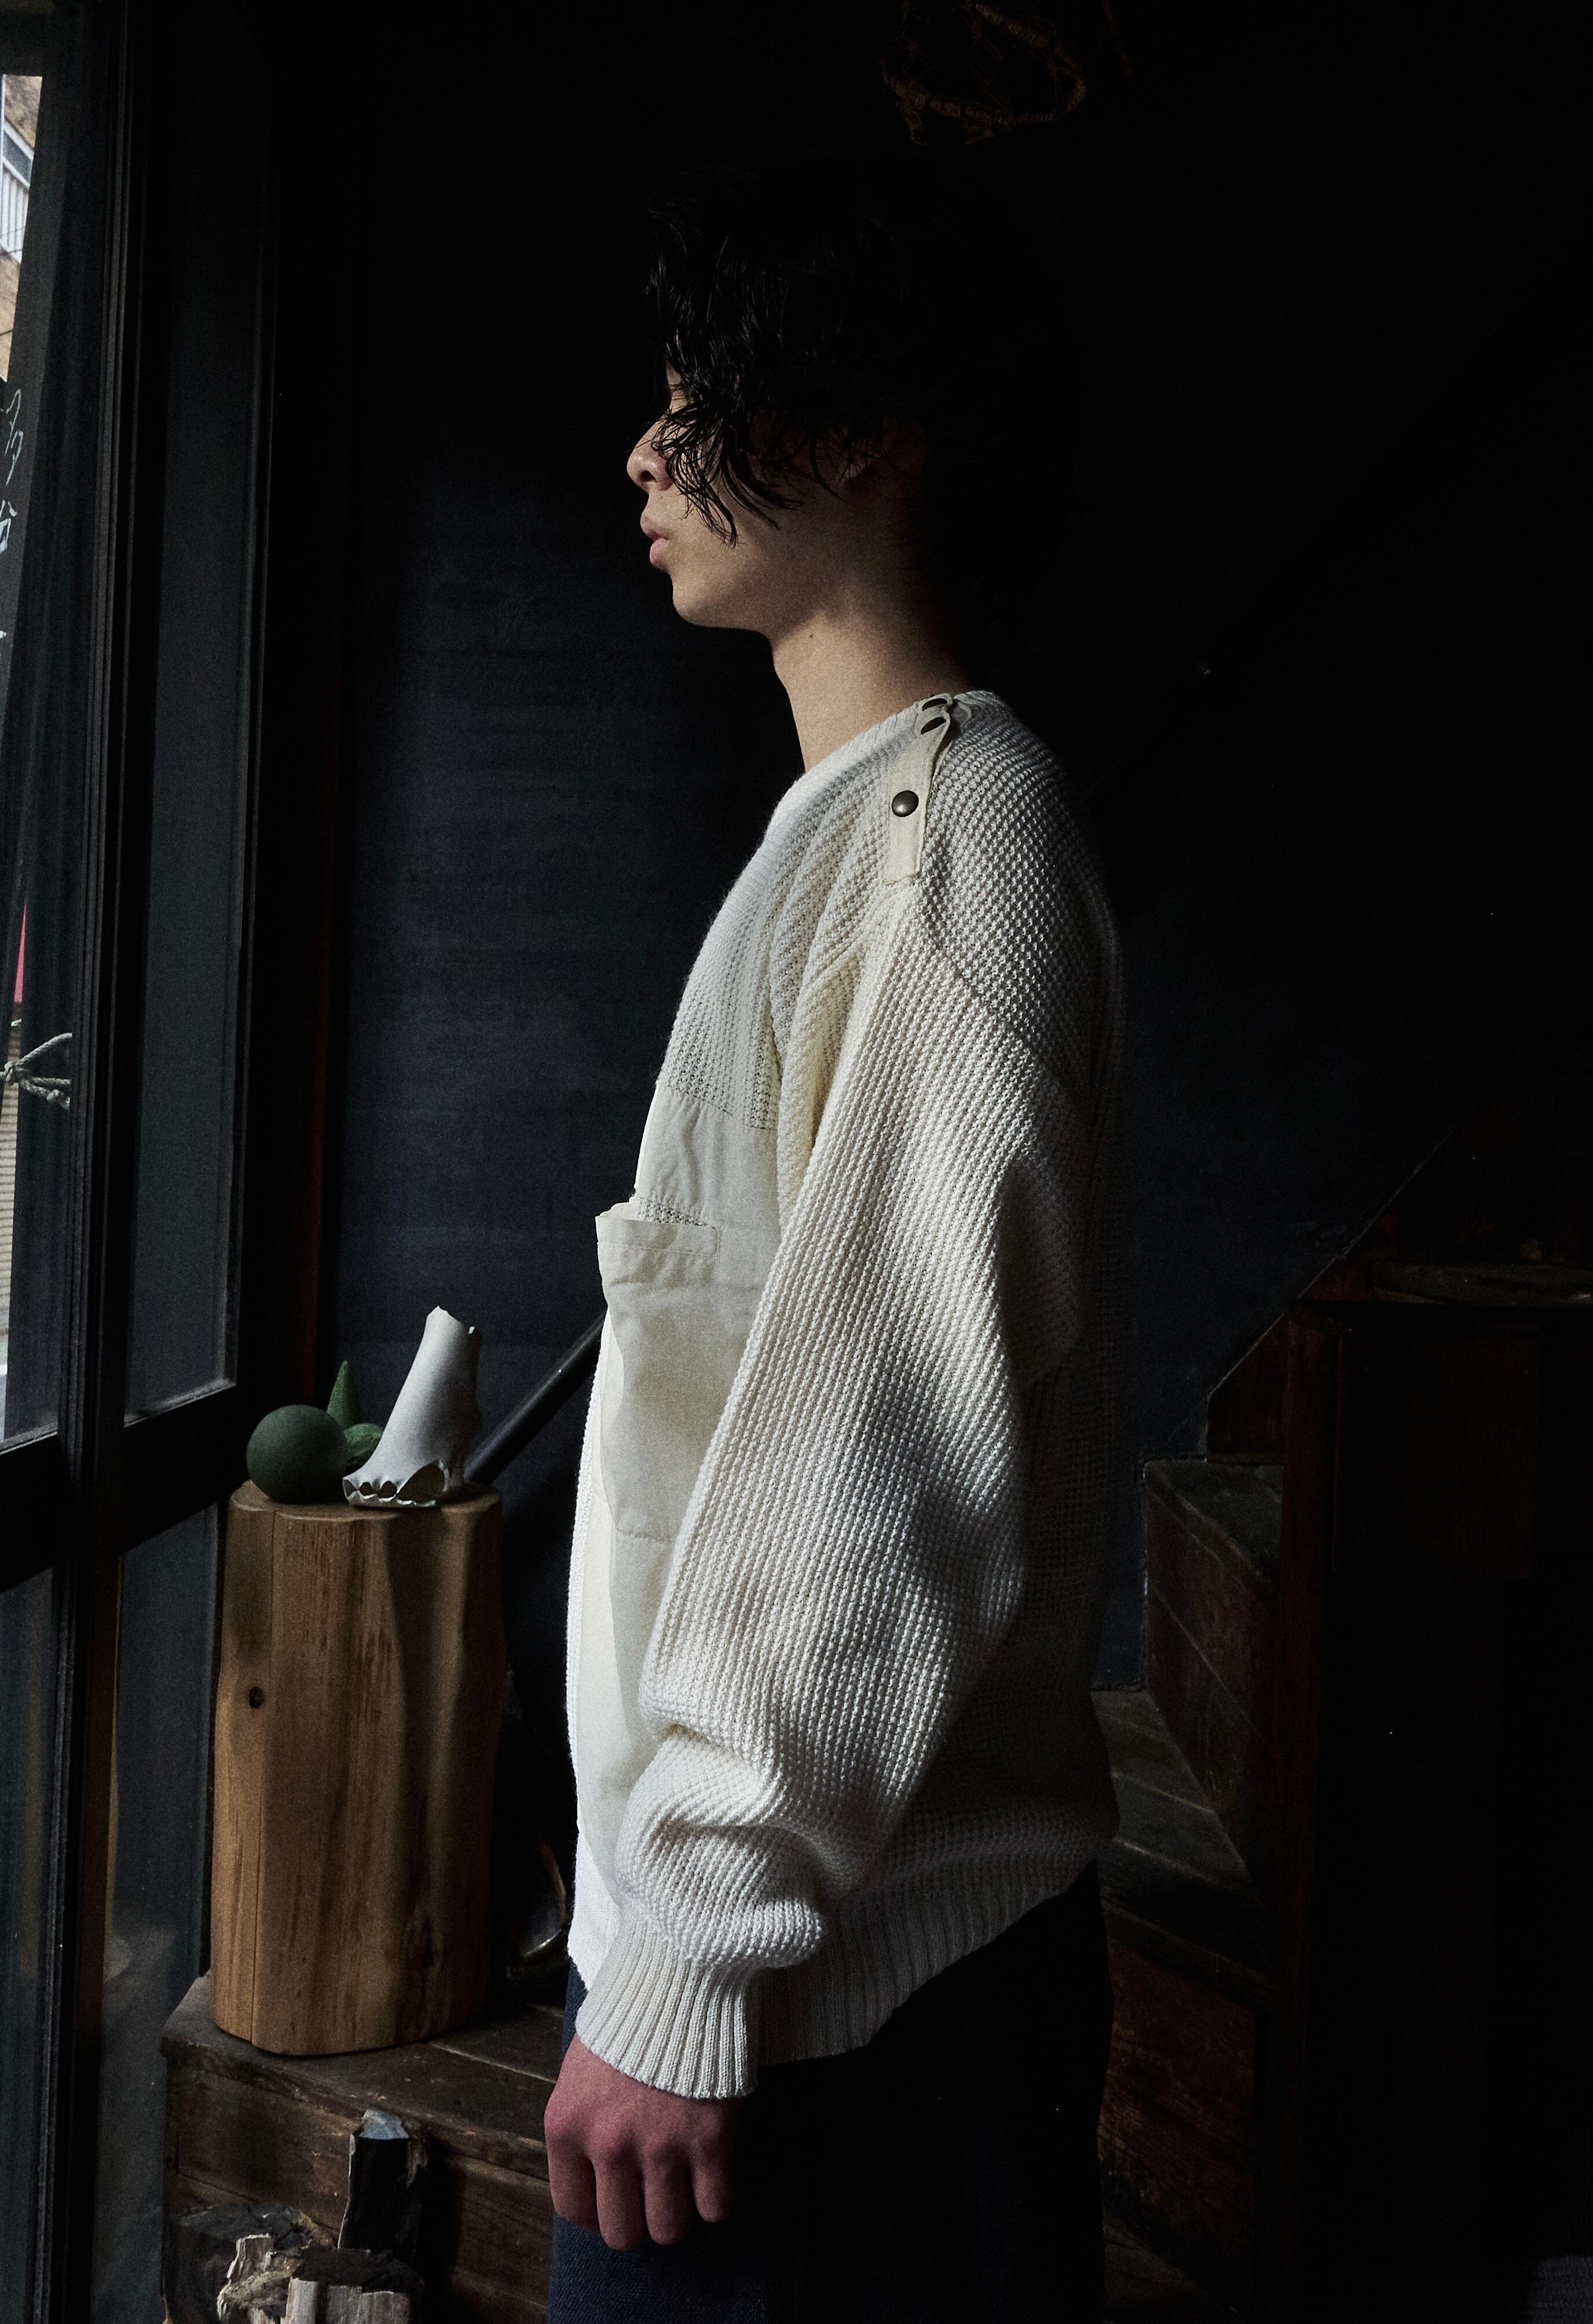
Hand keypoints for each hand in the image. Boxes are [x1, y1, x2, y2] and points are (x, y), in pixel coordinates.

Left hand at [544, 2034, 741, 2248]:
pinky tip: (716, 2171)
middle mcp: (607, 2144)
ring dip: (679, 2210)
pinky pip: (715, 2207)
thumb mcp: (581, 2070)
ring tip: (685, 2181)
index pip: (572, 2208)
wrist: (679, 1971)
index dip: (597, 2215)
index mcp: (567, 2125)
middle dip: (639, 2218)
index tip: (615, 2204)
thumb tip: (595, 2178)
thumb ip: (583, 2125)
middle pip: (622, 2232)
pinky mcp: (709, 2139)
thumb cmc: (629, 2017)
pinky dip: (718, 2196)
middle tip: (654, 2194)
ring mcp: (660, 2145)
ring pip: (668, 2229)